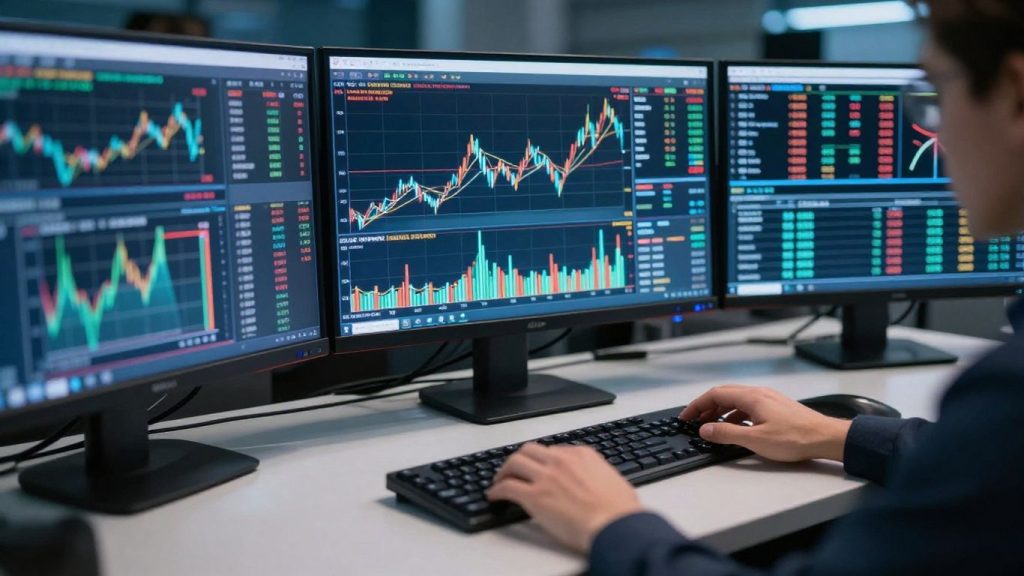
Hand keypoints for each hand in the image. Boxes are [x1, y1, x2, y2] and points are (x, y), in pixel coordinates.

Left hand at [486, 443, 642, 552]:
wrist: (615, 525)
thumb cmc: (620, 510)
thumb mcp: (612, 479)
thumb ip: (596, 474)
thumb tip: (593, 481)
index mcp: (582, 454)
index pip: (553, 450)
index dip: (542, 461)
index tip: (538, 468)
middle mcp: (561, 460)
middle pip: (529, 450)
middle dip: (519, 459)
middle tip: (514, 470)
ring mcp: (546, 477)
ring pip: (514, 463)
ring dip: (504, 472)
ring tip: (500, 481)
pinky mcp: (535, 497)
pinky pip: (507, 487)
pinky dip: (497, 490)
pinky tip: (494, 496)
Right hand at [680, 385, 851, 461]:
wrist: (826, 438)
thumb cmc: (795, 438)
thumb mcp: (755, 440)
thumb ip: (727, 434)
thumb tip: (705, 429)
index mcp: (751, 397)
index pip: (715, 394)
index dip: (697, 405)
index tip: (686, 416)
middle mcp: (759, 393)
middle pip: (724, 394)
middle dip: (706, 407)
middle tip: (694, 421)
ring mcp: (769, 399)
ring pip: (737, 400)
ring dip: (720, 411)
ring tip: (711, 426)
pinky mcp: (776, 407)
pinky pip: (748, 406)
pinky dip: (735, 415)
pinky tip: (736, 428)